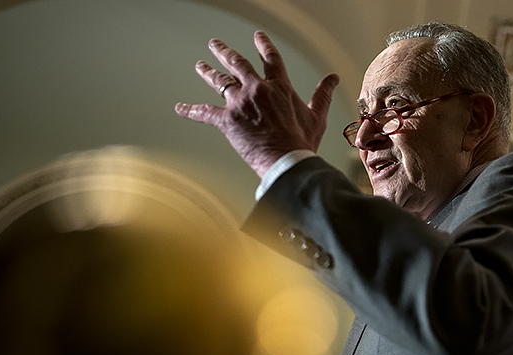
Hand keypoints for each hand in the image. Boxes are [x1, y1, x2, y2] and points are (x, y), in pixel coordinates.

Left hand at [175, 31, 338, 176]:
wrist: (286, 161)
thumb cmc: (302, 142)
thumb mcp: (316, 116)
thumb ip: (322, 94)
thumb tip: (333, 78)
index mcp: (279, 87)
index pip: (270, 59)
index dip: (263, 45)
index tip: (257, 36)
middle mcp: (257, 89)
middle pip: (237, 64)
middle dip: (224, 52)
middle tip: (215, 44)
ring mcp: (240, 103)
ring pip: (219, 82)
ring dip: (207, 72)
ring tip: (200, 65)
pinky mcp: (227, 120)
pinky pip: (204, 113)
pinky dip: (190, 110)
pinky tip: (179, 107)